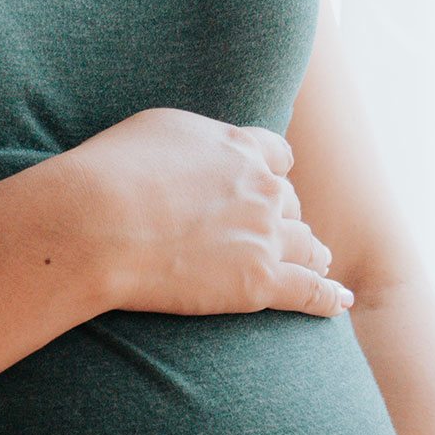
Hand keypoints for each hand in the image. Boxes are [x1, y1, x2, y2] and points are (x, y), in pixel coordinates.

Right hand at [65, 108, 351, 317]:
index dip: (272, 174)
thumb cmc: (108, 174)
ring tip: (315, 266)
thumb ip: (190, 143)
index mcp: (237, 148)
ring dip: (309, 255)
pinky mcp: (258, 282)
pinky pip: (308, 291)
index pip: (276, 157)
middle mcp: (261, 188)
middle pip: (290, 204)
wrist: (96, 222)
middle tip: (270, 236)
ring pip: (307, 246)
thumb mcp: (153, 132)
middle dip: (283, 219)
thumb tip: (194, 157)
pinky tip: (338, 303)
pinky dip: (327, 298)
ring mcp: (264, 236)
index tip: (267, 186)